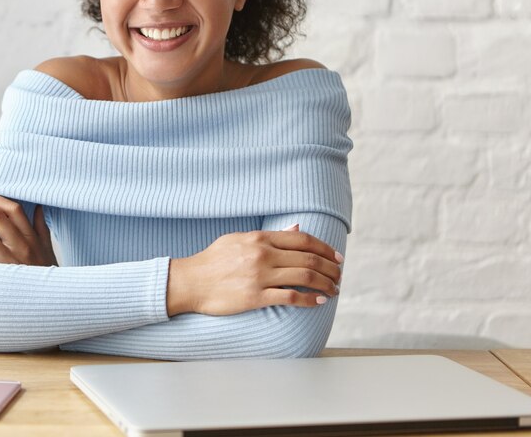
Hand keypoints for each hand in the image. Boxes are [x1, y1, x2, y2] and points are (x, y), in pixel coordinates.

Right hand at [166, 224, 342, 316]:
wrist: (190, 282)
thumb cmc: (212, 260)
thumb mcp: (238, 239)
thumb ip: (268, 236)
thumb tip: (296, 228)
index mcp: (259, 238)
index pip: (303, 239)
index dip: (325, 248)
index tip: (337, 257)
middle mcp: (262, 254)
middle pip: (309, 258)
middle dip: (331, 268)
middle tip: (340, 275)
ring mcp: (259, 276)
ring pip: (305, 277)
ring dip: (326, 284)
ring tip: (334, 289)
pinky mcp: (255, 297)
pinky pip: (291, 298)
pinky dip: (310, 300)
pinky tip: (320, 301)